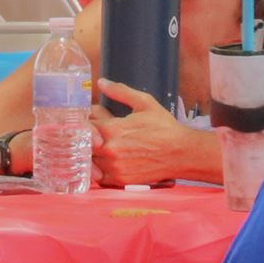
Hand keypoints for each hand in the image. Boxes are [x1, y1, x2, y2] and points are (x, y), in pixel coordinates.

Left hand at [90, 79, 216, 185]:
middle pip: (82, 143)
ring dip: (92, 152)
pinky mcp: (120, 180)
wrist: (182, 154)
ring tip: (105, 144)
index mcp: (112, 130)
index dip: (84, 120)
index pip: (82, 125)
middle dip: (86, 136)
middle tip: (97, 131)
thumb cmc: (164, 128)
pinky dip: (99, 167)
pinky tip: (110, 158)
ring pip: (89, 160)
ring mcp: (114, 167)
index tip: (89, 118)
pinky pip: (98, 175)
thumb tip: (102, 82)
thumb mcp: (144, 103)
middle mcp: (109, 150)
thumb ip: (120, 91)